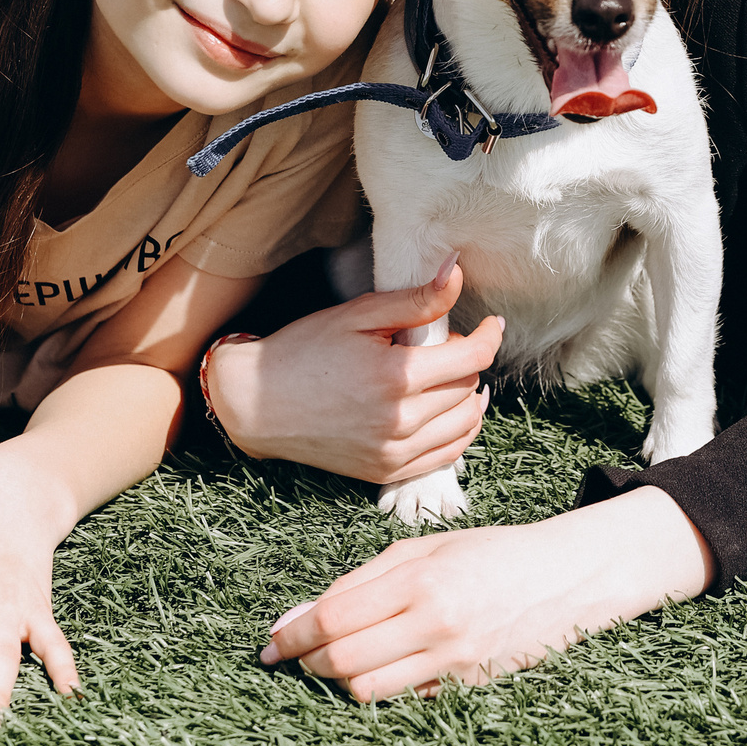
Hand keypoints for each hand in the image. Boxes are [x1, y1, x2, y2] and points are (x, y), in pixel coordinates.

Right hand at [203, 258, 501, 483]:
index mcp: (396, 376)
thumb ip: (416, 300)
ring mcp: (393, 452)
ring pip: (464, 423)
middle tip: (444, 344)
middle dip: (467, 361)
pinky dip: (458, 432)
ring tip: (452, 376)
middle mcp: (400, 420)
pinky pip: (446, 456)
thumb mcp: (359, 315)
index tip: (491, 324)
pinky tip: (450, 412)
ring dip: (468, 397)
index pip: (471, 357)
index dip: (489, 336)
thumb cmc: (304, 351)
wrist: (255, 404)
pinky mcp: (385, 472)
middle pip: (467, 387)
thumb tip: (456, 273)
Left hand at [264, 486, 710, 699]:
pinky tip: (379, 666)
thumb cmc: (489, 552)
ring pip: (367, 689)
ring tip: (334, 661)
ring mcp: (453, 659)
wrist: (564, 576)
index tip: (270, 642)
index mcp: (420, 578)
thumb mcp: (424, 549)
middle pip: (343, 660)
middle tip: (294, 656)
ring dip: (339, 679)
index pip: (334, 617)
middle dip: (307, 661)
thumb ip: (361, 580)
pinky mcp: (467, 684)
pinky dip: (381, 686)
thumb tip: (297, 617)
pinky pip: (404, 697)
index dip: (292, 635)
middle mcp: (435, 622)